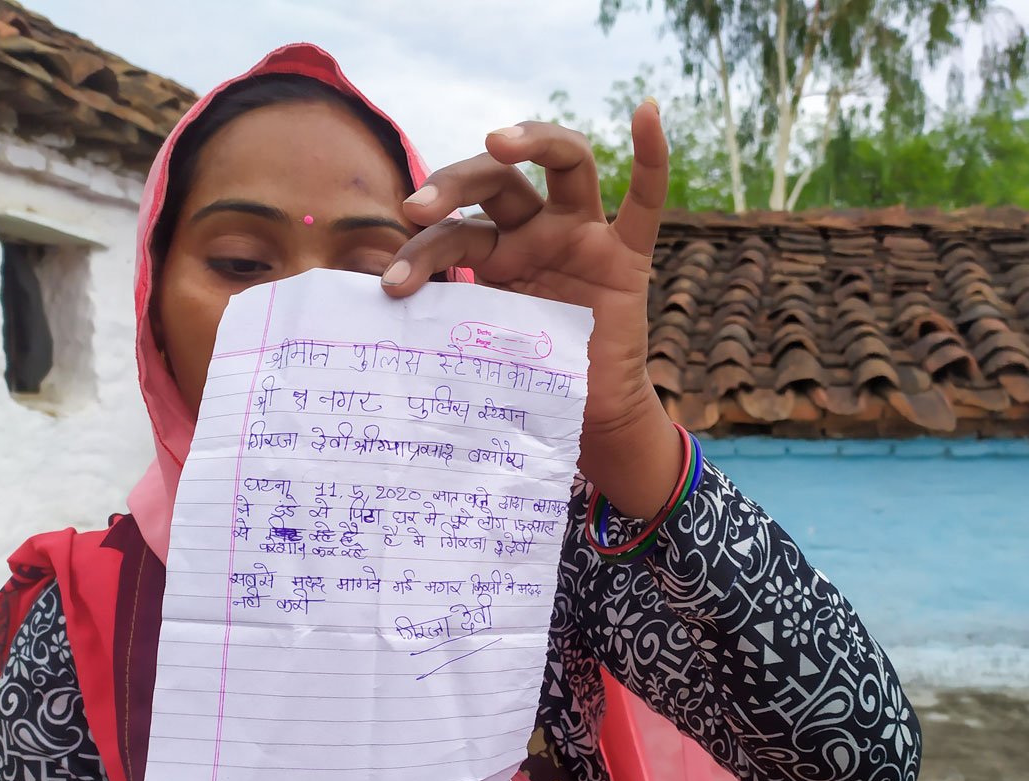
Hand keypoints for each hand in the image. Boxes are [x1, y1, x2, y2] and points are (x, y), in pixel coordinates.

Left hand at [383, 103, 682, 518]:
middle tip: (418, 207)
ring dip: (532, 141)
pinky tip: (646, 113)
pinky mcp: (627, 258)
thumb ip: (445, 326)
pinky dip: (651, 157)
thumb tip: (377, 330)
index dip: (422, 252)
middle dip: (455, 184)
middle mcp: (537, 232)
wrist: (583, 418)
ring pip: (564, 164)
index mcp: (497, 253)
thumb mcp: (478, 349)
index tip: (392, 284)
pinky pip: (645, 202)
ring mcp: (584, 237)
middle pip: (498, 181)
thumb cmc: (527, 382)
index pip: (456, 232)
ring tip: (496, 141)